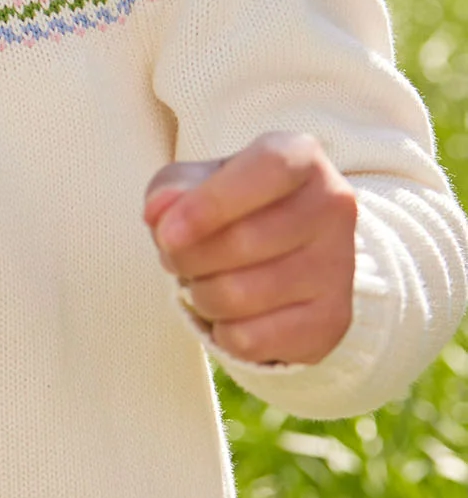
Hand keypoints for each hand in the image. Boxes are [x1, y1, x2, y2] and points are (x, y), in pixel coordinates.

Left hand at [144, 134, 357, 367]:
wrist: (289, 254)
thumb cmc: (232, 207)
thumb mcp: (196, 183)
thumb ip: (171, 190)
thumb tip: (158, 212)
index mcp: (301, 157)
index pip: (266, 170)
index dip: (211, 203)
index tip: (166, 235)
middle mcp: (332, 205)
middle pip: (241, 242)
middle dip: (186, 258)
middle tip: (176, 256)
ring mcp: (339, 266)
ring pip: (238, 296)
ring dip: (201, 295)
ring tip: (205, 282)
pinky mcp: (332, 320)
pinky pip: (250, 339)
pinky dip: (222, 332)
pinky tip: (233, 313)